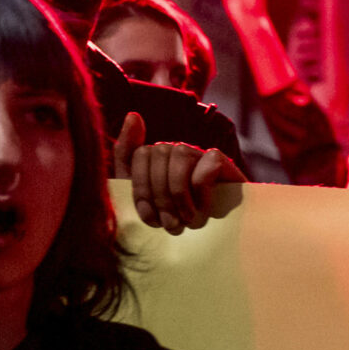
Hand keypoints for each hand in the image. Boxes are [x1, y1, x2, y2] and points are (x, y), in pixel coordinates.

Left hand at [113, 112, 245, 232]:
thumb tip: (133, 114)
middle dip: (159, 196)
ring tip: (186, 218)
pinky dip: (201, 192)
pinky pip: (206, 166)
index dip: (140, 189)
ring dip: (179, 194)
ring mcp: (199, 154)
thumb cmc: (177, 217)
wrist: (217, 234)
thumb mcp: (142, 194)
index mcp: (155, 157)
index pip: (138, 154)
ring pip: (180, 156)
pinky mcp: (222, 161)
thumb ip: (127, 155)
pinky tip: (203, 209)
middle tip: (170, 224)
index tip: (151, 218)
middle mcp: (176, 150)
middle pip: (157, 154)